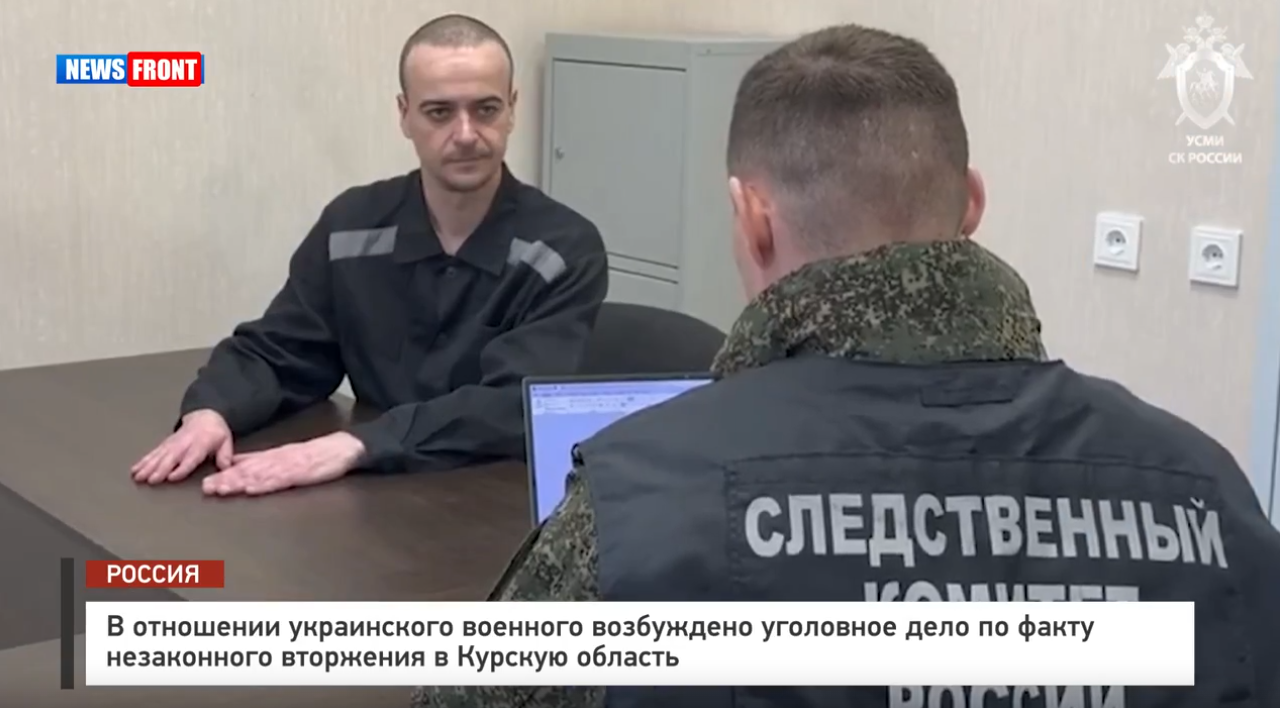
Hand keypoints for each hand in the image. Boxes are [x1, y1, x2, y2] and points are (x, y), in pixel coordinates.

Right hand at [131, 410, 232, 483]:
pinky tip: (135, 469)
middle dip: (160, 469)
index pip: (190, 457)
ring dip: (147, 466)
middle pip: (171, 457)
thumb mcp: (226, 441)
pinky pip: (153, 453)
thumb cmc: (216, 432)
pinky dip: (143, 461)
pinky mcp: (165, 444)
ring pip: (158, 455)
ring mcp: (172, 443)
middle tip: (151, 480)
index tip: (172, 477)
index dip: (181, 467)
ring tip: (138, 476)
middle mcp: (184, 444)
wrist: (205, 415)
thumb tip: (225, 467)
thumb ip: (225, 455)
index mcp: (200, 444)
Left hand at [201, 432, 365, 496]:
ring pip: (259, 476)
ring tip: (223, 489)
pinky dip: (265, 484)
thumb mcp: (283, 454)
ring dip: (239, 483)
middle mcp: (275, 462)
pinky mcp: (300, 474)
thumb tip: (234, 462)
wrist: (340, 448)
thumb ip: (259, 458)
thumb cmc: (314, 454)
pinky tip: (252, 489)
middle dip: (225, 480)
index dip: (223, 475)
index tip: (206, 483)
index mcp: (270, 457)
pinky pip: (280, 480)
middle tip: (207, 488)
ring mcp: (287, 468)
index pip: (243, 467)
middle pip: (246, 472)